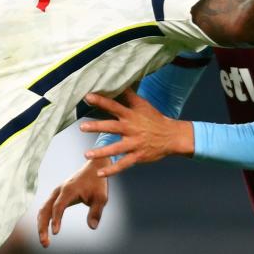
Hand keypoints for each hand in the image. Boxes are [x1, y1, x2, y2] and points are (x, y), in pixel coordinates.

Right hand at [36, 159, 109, 248]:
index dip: (56, 219)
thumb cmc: (98, 183)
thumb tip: (92, 227)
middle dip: (43, 227)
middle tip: (45, 244)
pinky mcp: (57, 196)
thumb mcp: (101, 197)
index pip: (58, 206)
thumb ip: (96, 212)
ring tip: (45, 242)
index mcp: (69, 190)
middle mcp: (59, 191)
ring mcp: (56, 193)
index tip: (55, 233)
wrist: (94, 168)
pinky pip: (46, 209)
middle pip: (46, 209)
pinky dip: (44, 220)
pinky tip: (45, 232)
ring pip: (43, 210)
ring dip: (41, 225)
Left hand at [78, 88, 193, 176]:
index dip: (101, 101)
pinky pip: (123, 164)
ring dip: (101, 152)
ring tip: (86, 154)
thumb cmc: (154, 118)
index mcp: (131, 115)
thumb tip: (119, 81)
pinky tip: (100, 172)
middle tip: (82, 127)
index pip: (114, 106)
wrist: (171, 136)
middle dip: (97, 126)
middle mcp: (131, 128)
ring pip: (116, 148)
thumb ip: (129, 95)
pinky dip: (112, 170)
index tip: (88, 97)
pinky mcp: (137, 156)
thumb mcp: (143, 104)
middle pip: (112, 127)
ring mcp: (134, 143)